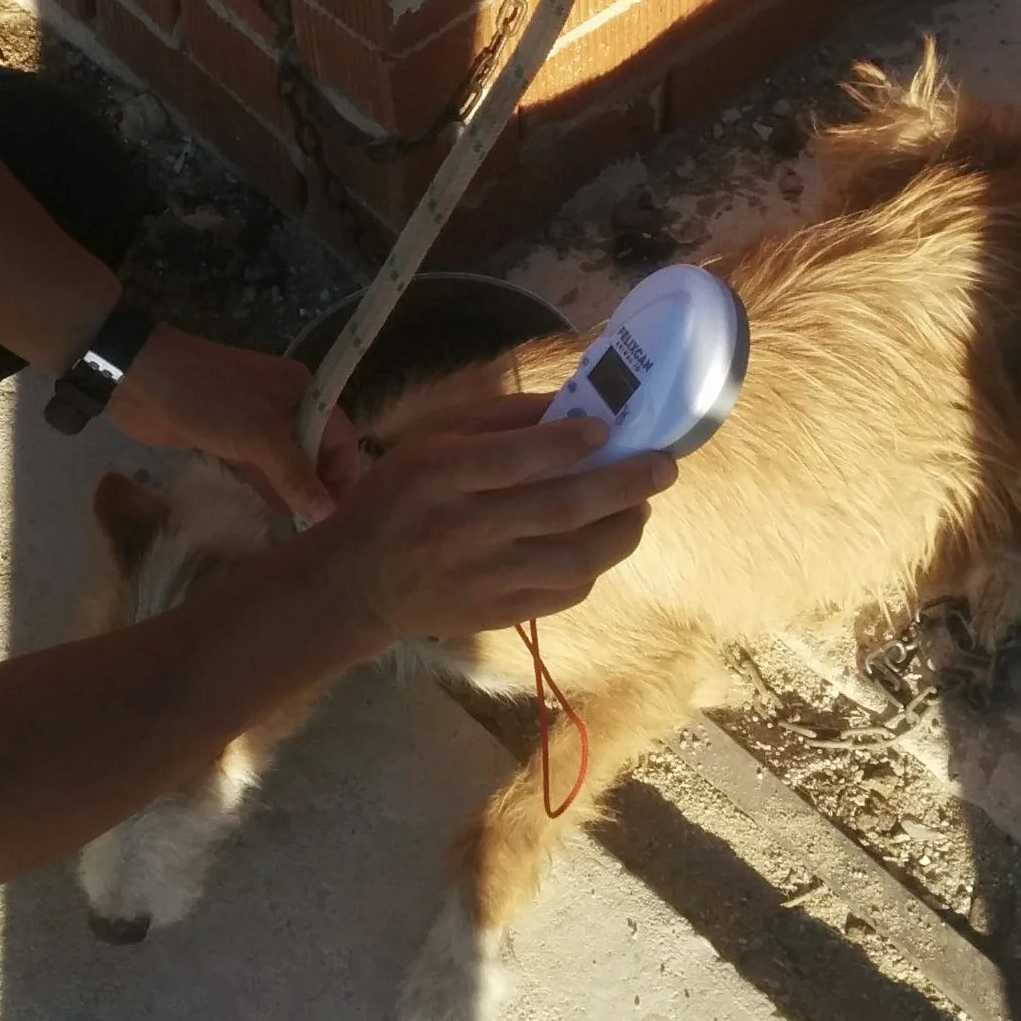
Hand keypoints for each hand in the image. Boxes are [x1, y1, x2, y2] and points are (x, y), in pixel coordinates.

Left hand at [104, 325, 363, 521]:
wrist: (140, 379)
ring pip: (284, 465)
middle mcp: (285, 406)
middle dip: (317, 490)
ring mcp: (254, 424)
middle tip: (316, 536)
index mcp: (304, 392)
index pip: (341, 438)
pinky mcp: (227, 440)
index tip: (336, 518)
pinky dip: (264, 491)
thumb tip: (328, 514)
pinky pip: (256, 470)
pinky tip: (268, 522)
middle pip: (314, 454)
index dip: (343, 477)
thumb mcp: (261, 437)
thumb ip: (296, 476)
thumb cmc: (210, 399)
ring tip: (296, 538)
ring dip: (290, 495)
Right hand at [292, 393, 675, 642]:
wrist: (357, 581)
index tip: (609, 430)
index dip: (570, 443)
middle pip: (560, 508)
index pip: (516, 457)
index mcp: (440, 474)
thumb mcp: (430, 437)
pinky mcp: (497, 615)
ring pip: (574, 558)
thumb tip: (574, 406)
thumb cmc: (396, 494)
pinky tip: (602, 543)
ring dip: (621, 531)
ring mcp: (483, 578)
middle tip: (663, 467)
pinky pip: (565, 592)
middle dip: (622, 485)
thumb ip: (498, 417)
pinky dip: (595, 566)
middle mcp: (464, 528)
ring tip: (640, 507)